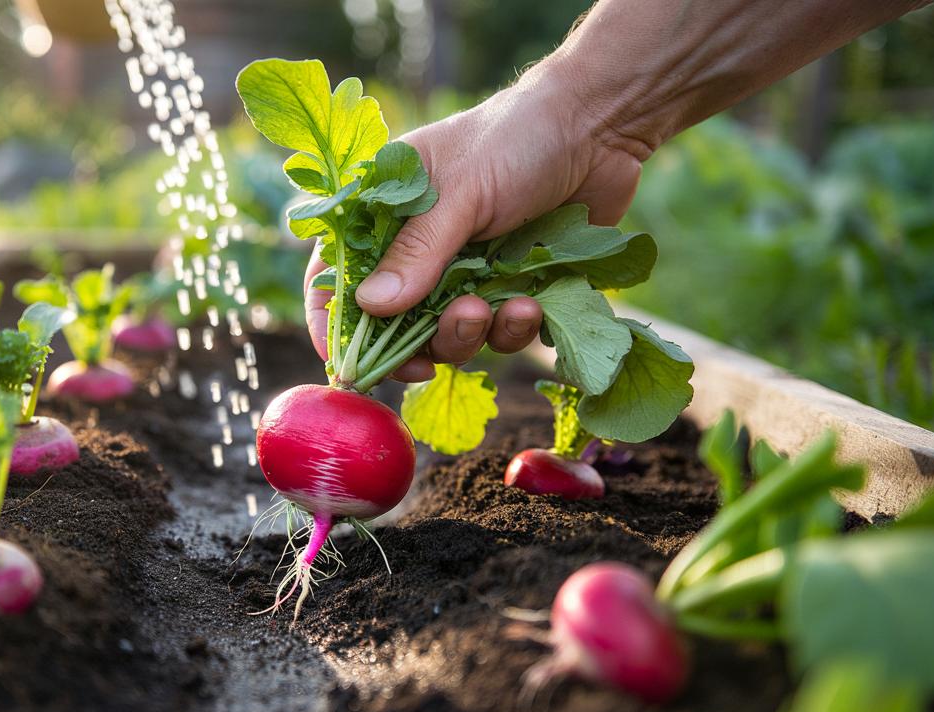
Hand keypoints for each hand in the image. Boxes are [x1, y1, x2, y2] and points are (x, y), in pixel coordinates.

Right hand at [303, 60, 644, 381]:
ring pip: (447, 334)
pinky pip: (499, 332)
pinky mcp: (508, 286)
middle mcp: (418, 246)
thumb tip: (370, 307)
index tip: (348, 364)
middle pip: (392, 322)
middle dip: (418, 340)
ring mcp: (464, 270)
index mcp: (384, 212)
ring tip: (500, 308)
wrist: (599, 126)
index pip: (336, 272)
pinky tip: (533, 305)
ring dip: (470, 334)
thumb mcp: (461, 192)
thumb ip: (418, 252)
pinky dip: (513, 329)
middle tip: (451, 331)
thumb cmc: (517, 137)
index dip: (334, 321)